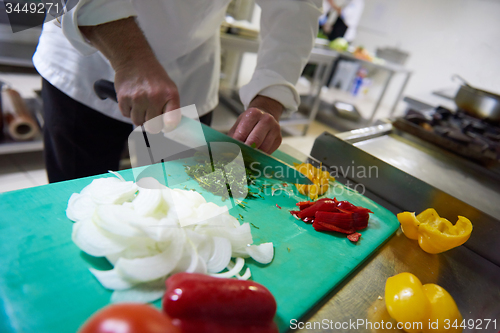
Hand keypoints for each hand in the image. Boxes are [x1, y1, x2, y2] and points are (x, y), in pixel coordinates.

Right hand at [80, 18, 179, 132]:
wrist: (134, 59)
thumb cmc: (154, 76)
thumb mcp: (169, 88)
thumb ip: (171, 107)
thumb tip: (169, 127)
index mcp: (169, 95)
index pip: (171, 122)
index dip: (167, 127)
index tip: (165, 126)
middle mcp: (154, 97)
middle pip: (152, 126)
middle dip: (151, 123)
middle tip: (150, 113)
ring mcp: (138, 98)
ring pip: (137, 122)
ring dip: (139, 116)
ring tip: (141, 104)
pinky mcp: (124, 98)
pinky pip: (126, 114)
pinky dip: (128, 110)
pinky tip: (132, 100)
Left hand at [228, 95, 282, 153]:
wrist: (265, 116)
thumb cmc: (249, 123)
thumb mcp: (238, 125)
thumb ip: (233, 137)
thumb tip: (228, 151)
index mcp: (253, 113)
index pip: (242, 133)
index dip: (236, 145)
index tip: (233, 153)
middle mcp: (266, 119)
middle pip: (255, 140)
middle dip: (246, 151)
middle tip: (239, 157)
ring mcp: (275, 129)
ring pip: (263, 148)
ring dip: (254, 155)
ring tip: (247, 156)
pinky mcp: (279, 138)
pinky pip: (269, 152)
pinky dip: (261, 155)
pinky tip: (256, 153)